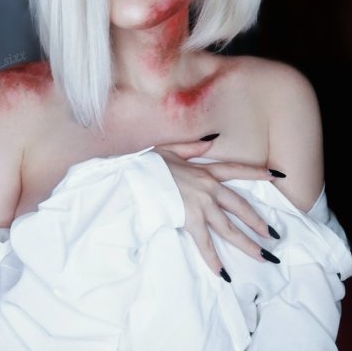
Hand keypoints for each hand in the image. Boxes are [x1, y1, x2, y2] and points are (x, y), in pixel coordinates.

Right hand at [153, 138, 283, 280]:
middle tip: (273, 235)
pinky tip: (223, 273)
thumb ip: (194, 147)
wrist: (136, 177)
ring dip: (247, 243)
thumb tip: (212, 140)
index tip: (277, 176)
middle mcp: (208, 188)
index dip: (257, 173)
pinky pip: (205, 243)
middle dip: (258, 221)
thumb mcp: (172, 149)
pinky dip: (214, 260)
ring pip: (229, 228)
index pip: (236, 170)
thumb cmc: (150, 164)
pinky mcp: (190, 220)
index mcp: (205, 171)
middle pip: (240, 207)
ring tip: (263, 256)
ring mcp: (201, 205)